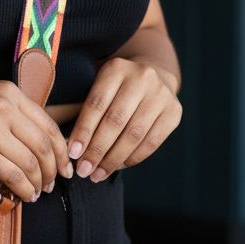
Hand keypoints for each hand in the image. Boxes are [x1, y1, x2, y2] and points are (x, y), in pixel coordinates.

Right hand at [0, 79, 74, 201]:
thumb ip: (10, 112)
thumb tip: (36, 140)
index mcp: (9, 92)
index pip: (48, 124)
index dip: (61, 149)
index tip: (65, 164)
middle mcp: (4, 107)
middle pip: (44, 145)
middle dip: (54, 169)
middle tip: (55, 182)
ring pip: (32, 162)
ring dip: (40, 182)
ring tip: (38, 192)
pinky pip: (14, 175)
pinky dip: (24, 189)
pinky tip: (24, 194)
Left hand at [66, 57, 181, 181]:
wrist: (154, 76)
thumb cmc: (115, 89)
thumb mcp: (99, 87)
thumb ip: (85, 113)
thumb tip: (70, 149)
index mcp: (116, 69)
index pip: (96, 104)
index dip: (83, 131)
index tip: (72, 154)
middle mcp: (142, 77)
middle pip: (115, 121)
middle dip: (97, 150)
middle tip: (84, 170)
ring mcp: (161, 95)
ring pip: (134, 134)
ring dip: (113, 159)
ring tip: (97, 174)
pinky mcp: (174, 112)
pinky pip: (151, 142)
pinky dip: (132, 158)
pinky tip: (117, 167)